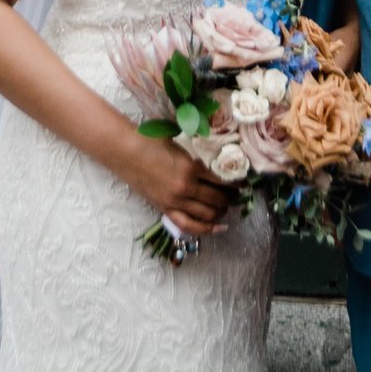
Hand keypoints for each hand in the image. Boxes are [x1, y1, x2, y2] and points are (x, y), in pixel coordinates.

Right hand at [113, 133, 235, 232]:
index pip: (223, 180)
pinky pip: (189, 226)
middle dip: (231, 198)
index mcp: (192, 167)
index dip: (236, 183)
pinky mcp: (166, 209)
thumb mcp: (181, 145)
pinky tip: (219, 228)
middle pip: (218, 199)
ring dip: (221, 212)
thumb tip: (219, 162)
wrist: (126, 152)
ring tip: (226, 206)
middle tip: (237, 195)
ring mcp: (175, 201)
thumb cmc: (152, 142)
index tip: (244, 183)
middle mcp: (186, 187)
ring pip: (208, 214)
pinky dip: (206, 229)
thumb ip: (199, 157)